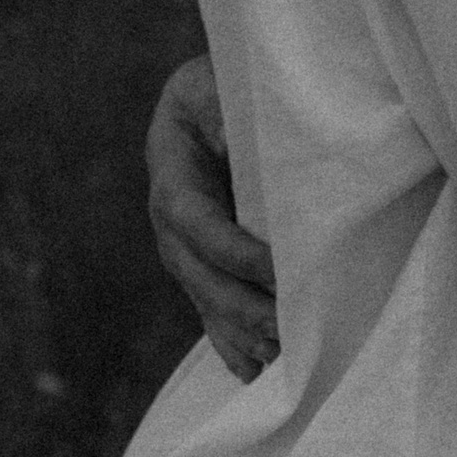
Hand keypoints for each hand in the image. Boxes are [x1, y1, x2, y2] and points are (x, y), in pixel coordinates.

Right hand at [146, 55, 278, 380]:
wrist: (203, 98)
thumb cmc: (220, 87)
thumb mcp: (216, 85)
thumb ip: (223, 110)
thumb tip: (233, 137)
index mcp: (172, 180)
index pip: (200, 225)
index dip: (237, 252)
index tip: (280, 269)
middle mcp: (170, 223)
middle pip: (200, 276)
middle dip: (242, 306)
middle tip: (287, 329)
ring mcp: (181, 249)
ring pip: (206, 298)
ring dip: (239, 331)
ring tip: (276, 358)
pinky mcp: (199, 263)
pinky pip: (209, 307)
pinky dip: (229, 340)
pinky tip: (250, 371)